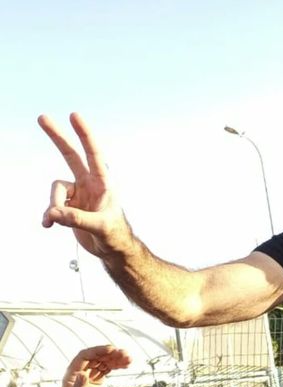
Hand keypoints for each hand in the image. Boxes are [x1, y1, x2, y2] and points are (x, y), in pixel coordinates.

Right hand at [38, 113, 130, 257]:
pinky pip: (52, 205)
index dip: (85, 135)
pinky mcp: (69, 204)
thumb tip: (53, 213)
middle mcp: (90, 183)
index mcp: (104, 183)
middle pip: (70, 155)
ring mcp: (78, 192)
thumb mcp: (100, 227)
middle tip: (42, 117)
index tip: (74, 116)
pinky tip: (48, 225)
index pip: (94, 154)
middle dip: (57, 137)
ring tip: (58, 221)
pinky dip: (49, 215)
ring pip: (56, 190)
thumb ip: (77, 219)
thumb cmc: (114, 235)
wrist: (112, 248)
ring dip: (54, 206)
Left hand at [59, 345, 130, 386]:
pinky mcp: (97, 378)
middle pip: (97, 356)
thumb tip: (82, 374)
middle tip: (124, 354)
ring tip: (129, 359)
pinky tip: (126, 364)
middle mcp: (81, 370)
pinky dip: (117, 365)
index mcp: (72, 373)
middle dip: (111, 353)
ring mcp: (90, 373)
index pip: (85, 356)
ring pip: (104, 360)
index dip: (98, 350)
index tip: (111, 349)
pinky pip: (108, 367)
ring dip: (116, 358)